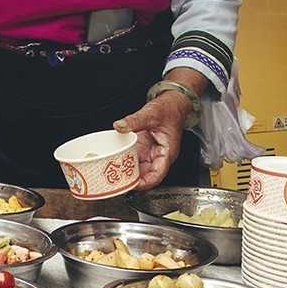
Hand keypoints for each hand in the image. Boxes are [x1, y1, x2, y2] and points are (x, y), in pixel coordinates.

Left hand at [113, 71, 203, 188]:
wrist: (172, 102)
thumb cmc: (169, 110)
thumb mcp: (151, 114)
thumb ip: (134, 120)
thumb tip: (120, 126)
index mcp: (167, 151)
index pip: (157, 175)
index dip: (145, 183)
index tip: (132, 185)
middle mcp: (159, 155)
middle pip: (147, 174)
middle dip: (133, 179)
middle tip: (117, 180)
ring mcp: (151, 152)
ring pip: (140, 168)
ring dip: (128, 172)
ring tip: (114, 174)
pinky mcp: (145, 147)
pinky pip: (135, 158)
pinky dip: (126, 161)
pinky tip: (116, 161)